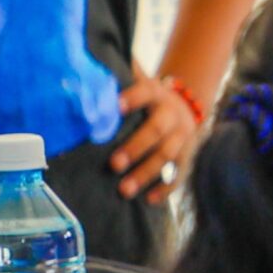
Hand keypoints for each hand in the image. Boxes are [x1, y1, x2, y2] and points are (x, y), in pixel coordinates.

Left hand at [111, 75, 197, 204]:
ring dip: (146, 173)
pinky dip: (165, 188)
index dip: (132, 99)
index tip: (115, 107)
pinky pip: (179, 174)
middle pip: (157, 130)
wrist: (187, 106)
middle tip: (113, 165)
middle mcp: (173, 114)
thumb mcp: (139, 83)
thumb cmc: (148, 98)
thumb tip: (83, 72)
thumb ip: (118, 78)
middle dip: (136, 148)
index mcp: (156, 93)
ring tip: (124, 190)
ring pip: (167, 155)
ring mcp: (183, 136)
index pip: (145, 93)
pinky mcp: (189, 155)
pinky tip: (148, 200)